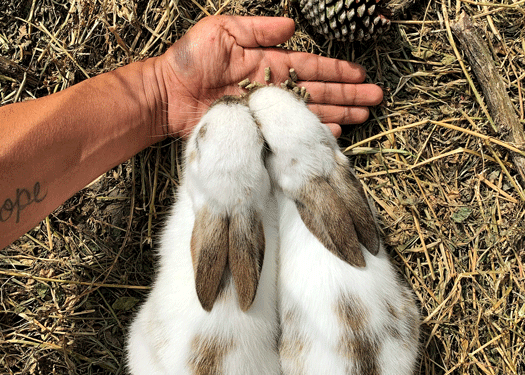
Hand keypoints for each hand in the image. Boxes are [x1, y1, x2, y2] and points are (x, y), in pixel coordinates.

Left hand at [157, 16, 382, 137]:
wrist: (167, 94)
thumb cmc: (189, 60)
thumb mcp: (221, 31)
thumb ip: (256, 29)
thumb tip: (290, 26)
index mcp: (268, 63)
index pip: (311, 67)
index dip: (337, 71)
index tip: (361, 75)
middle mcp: (273, 88)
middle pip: (319, 91)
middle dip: (348, 94)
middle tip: (375, 99)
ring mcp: (266, 111)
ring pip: (310, 112)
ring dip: (339, 113)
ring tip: (364, 115)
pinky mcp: (257, 130)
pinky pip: (288, 132)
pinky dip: (312, 131)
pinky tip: (333, 132)